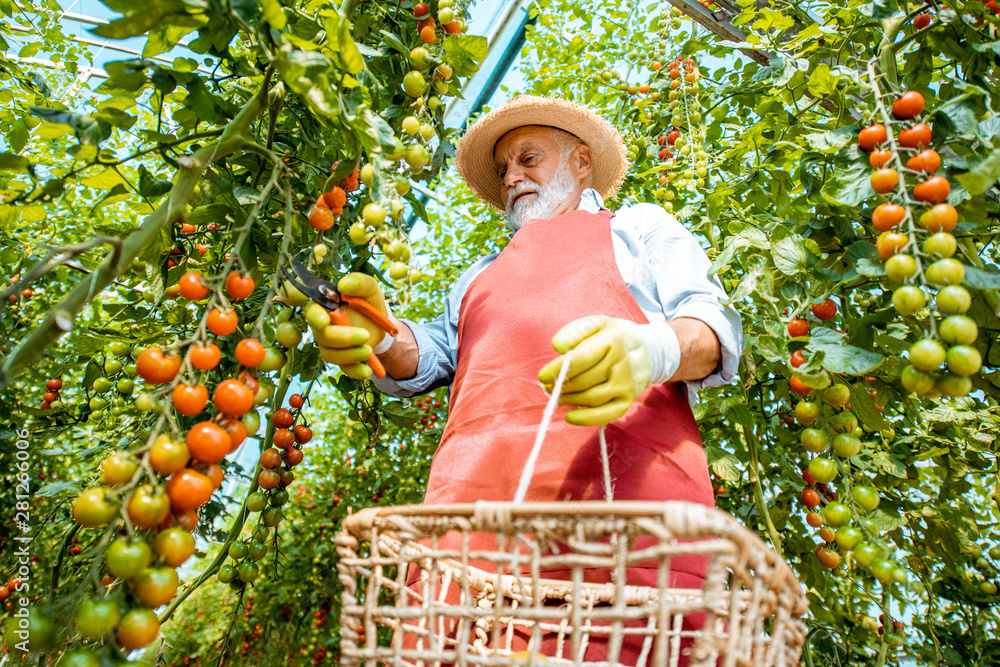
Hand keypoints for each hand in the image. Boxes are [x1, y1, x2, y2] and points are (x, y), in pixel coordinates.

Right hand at [307, 273, 393, 379]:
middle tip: (365, 335)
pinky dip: (355, 371)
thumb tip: (344, 285)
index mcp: (326, 306)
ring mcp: (331, 345)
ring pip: (330, 354)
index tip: (323, 321)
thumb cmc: (369, 302)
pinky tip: (367, 371)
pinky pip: (343, 368)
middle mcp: (324, 326)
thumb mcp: (370, 289)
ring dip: (349, 355)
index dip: (315, 317)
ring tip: (369, 350)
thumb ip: (359, 282)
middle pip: (322, 336)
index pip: (312, 311)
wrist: (381, 323)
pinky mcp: (343, 359)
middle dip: (342, 338)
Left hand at [538, 315, 652, 426]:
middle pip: (583, 381)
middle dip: (560, 386)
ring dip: (569, 400)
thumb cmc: (615, 337)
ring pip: (591, 398)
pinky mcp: (628, 400)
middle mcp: (621, 363)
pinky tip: (570, 416)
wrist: (650, 351)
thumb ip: (575, 331)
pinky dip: (586, 418)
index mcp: (612, 340)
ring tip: (556, 396)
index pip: (579, 359)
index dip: (557, 369)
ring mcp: (626, 384)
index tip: (542, 375)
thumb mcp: (598, 324)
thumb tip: (557, 346)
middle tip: (547, 386)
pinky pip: (606, 414)